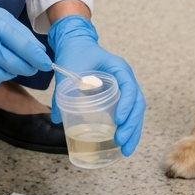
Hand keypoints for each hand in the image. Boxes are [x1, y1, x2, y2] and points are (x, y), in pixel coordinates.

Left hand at [47, 14, 145, 155]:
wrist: (77, 43)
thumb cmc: (75, 54)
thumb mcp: (68, 70)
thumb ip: (62, 92)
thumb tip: (57, 118)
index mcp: (118, 68)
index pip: (129, 87)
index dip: (126, 105)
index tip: (118, 121)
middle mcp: (126, 78)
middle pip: (137, 103)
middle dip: (132, 126)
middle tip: (121, 143)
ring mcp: (125, 87)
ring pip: (136, 111)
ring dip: (133, 131)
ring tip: (125, 151)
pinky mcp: (120, 95)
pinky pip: (129, 112)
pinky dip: (129, 127)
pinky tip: (122, 143)